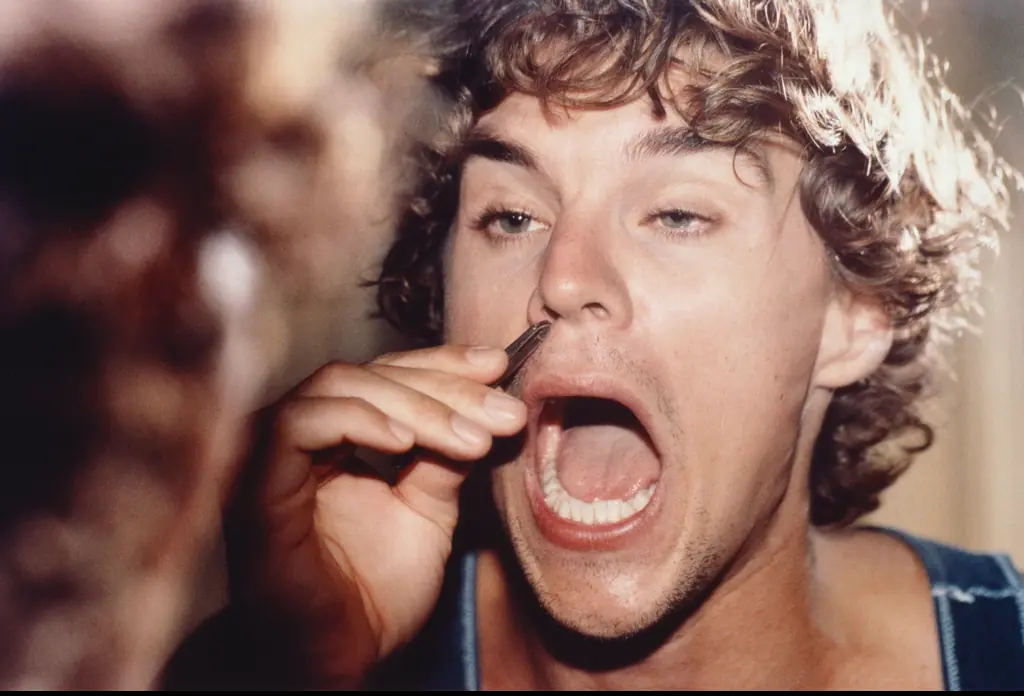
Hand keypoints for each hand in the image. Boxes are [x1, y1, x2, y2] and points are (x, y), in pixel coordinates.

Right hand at [223, 344, 525, 684]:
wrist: (339, 656)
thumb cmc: (376, 592)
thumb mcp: (429, 510)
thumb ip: (446, 457)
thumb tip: (489, 406)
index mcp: (337, 436)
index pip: (389, 374)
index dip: (444, 364)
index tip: (500, 364)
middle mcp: (300, 434)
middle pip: (370, 372)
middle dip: (444, 385)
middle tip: (502, 408)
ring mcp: (272, 452)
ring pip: (338, 385)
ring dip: (413, 403)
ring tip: (471, 437)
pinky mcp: (255, 481)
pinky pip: (297, 424)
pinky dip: (356, 421)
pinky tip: (407, 442)